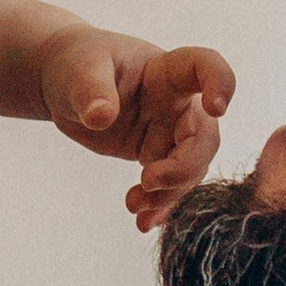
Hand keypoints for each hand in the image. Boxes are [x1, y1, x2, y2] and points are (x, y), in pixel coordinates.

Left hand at [37, 29, 234, 231]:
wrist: (64, 85)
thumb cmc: (76, 63)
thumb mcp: (78, 70)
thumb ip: (91, 91)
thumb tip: (101, 117)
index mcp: (166, 70)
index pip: (205, 66)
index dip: (221, 83)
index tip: (217, 108)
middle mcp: (177, 101)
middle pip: (203, 134)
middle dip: (185, 164)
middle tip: (149, 181)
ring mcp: (169, 130)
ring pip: (190, 167)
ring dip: (170, 193)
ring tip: (135, 207)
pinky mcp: (155, 154)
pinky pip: (170, 183)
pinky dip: (159, 205)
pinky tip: (143, 221)